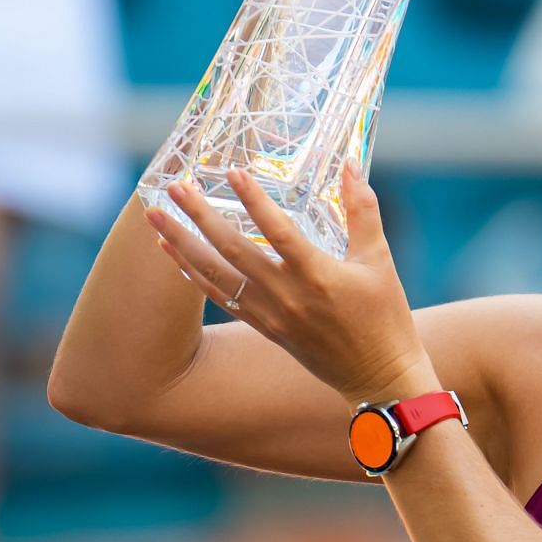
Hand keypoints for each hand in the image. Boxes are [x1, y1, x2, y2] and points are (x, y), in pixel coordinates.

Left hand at [145, 163, 431, 404]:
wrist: (377, 376)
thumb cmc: (385, 316)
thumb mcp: (380, 260)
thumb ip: (362, 210)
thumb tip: (349, 164)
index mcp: (319, 276)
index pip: (278, 231)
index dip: (254, 200)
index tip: (233, 172)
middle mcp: (288, 296)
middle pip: (233, 250)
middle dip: (199, 216)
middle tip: (174, 187)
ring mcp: (271, 315)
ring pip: (215, 275)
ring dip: (182, 245)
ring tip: (156, 217)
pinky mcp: (264, 327)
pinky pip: (220, 297)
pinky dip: (193, 274)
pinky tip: (174, 253)